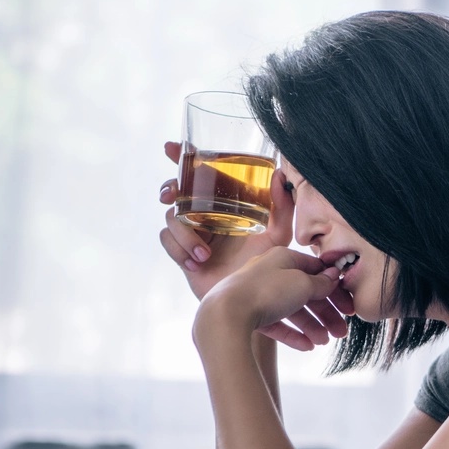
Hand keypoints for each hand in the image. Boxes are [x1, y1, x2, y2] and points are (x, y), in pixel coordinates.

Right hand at [158, 141, 292, 300]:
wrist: (248, 300)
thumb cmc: (265, 266)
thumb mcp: (279, 235)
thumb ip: (282, 207)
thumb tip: (278, 174)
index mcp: (226, 204)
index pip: (203, 174)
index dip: (184, 157)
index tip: (170, 148)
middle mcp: (207, 214)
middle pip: (177, 190)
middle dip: (169, 188)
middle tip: (171, 195)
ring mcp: (192, 232)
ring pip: (171, 217)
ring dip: (184, 234)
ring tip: (204, 254)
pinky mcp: (181, 251)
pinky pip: (166, 241)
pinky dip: (178, 250)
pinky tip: (195, 264)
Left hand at [195, 247, 354, 352]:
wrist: (225, 315)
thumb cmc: (266, 292)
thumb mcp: (302, 283)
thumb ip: (321, 282)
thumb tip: (333, 276)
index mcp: (283, 258)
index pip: (316, 270)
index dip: (335, 288)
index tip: (348, 306)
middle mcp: (269, 273)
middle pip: (305, 293)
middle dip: (326, 313)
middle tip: (342, 331)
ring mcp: (258, 294)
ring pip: (291, 310)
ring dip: (311, 326)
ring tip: (323, 342)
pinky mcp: (248, 314)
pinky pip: (275, 323)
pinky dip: (292, 334)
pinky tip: (306, 347)